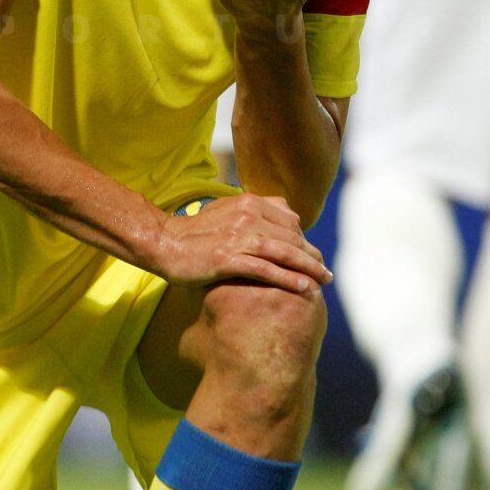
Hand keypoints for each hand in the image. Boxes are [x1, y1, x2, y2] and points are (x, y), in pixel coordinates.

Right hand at [148, 193, 330, 295]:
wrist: (164, 242)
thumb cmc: (195, 232)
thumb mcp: (226, 211)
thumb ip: (255, 209)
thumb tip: (286, 211)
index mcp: (249, 203)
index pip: (289, 221)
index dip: (304, 239)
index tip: (313, 254)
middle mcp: (247, 216)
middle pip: (291, 237)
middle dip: (311, 255)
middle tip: (325, 271)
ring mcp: (238, 238)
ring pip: (284, 252)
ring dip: (308, 267)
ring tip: (323, 280)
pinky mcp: (228, 259)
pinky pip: (266, 270)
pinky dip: (288, 278)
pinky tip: (303, 287)